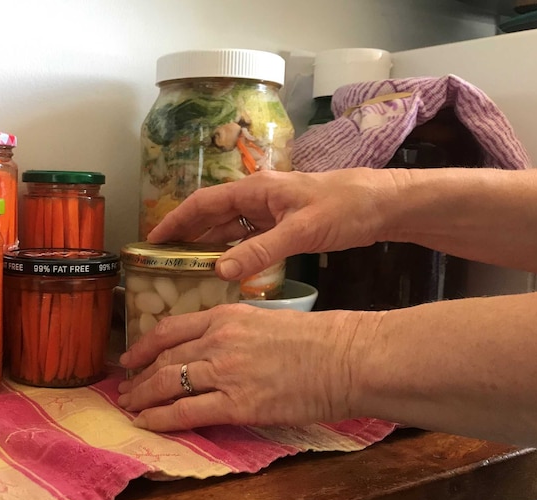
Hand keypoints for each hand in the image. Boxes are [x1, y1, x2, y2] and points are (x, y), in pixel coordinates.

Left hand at [117, 303, 367, 431]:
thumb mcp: (265, 319)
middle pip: (163, 358)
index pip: (169, 330)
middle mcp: (216, 341)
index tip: (129, 358)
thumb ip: (232, 331)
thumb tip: (212, 347)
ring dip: (142, 397)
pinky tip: (145, 424)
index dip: (143, 346)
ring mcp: (224, 373)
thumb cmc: (316, 339)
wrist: (344, 358)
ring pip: (166, 384)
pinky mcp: (235, 405)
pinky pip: (185, 412)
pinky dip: (159, 419)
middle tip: (124, 388)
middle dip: (138, 376)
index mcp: (224, 317)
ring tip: (128, 406)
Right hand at [147, 168, 396, 280]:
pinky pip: (248, 238)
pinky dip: (233, 251)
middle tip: (161, 258)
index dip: (176, 219)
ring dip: (207, 244)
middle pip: (211, 214)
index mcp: (256, 189)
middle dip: (185, 233)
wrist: (384, 205)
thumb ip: (260, 252)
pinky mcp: (284, 225)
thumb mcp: (301, 231)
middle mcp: (258, 197)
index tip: (152, 239)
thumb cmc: (345, 207)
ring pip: (229, 227)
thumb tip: (220, 272)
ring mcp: (271, 211)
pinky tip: (225, 268)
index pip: (203, 202)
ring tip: (184, 266)